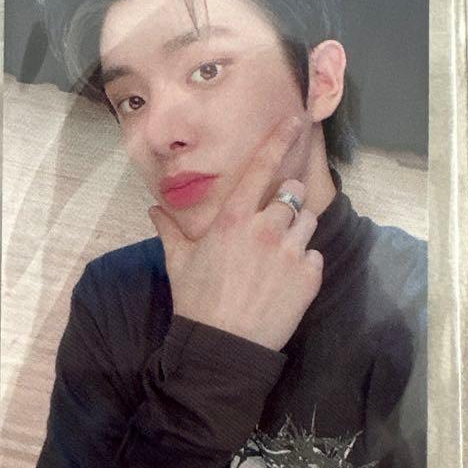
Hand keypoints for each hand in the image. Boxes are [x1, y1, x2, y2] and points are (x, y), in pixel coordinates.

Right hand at [148, 116, 323, 351]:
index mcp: (234, 218)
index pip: (262, 167)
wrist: (223, 347)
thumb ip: (169, 229)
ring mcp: (291, 252)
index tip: (297, 120)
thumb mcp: (178, 261)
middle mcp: (266, 227)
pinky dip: (303, 264)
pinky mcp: (309, 276)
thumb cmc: (197, 301)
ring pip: (307, 222)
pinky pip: (315, 256)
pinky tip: (284, 281)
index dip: (281, 139)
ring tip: (277, 256)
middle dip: (285, 204)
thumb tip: (152, 209)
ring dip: (296, 232)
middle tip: (270, 226)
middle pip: (292, 195)